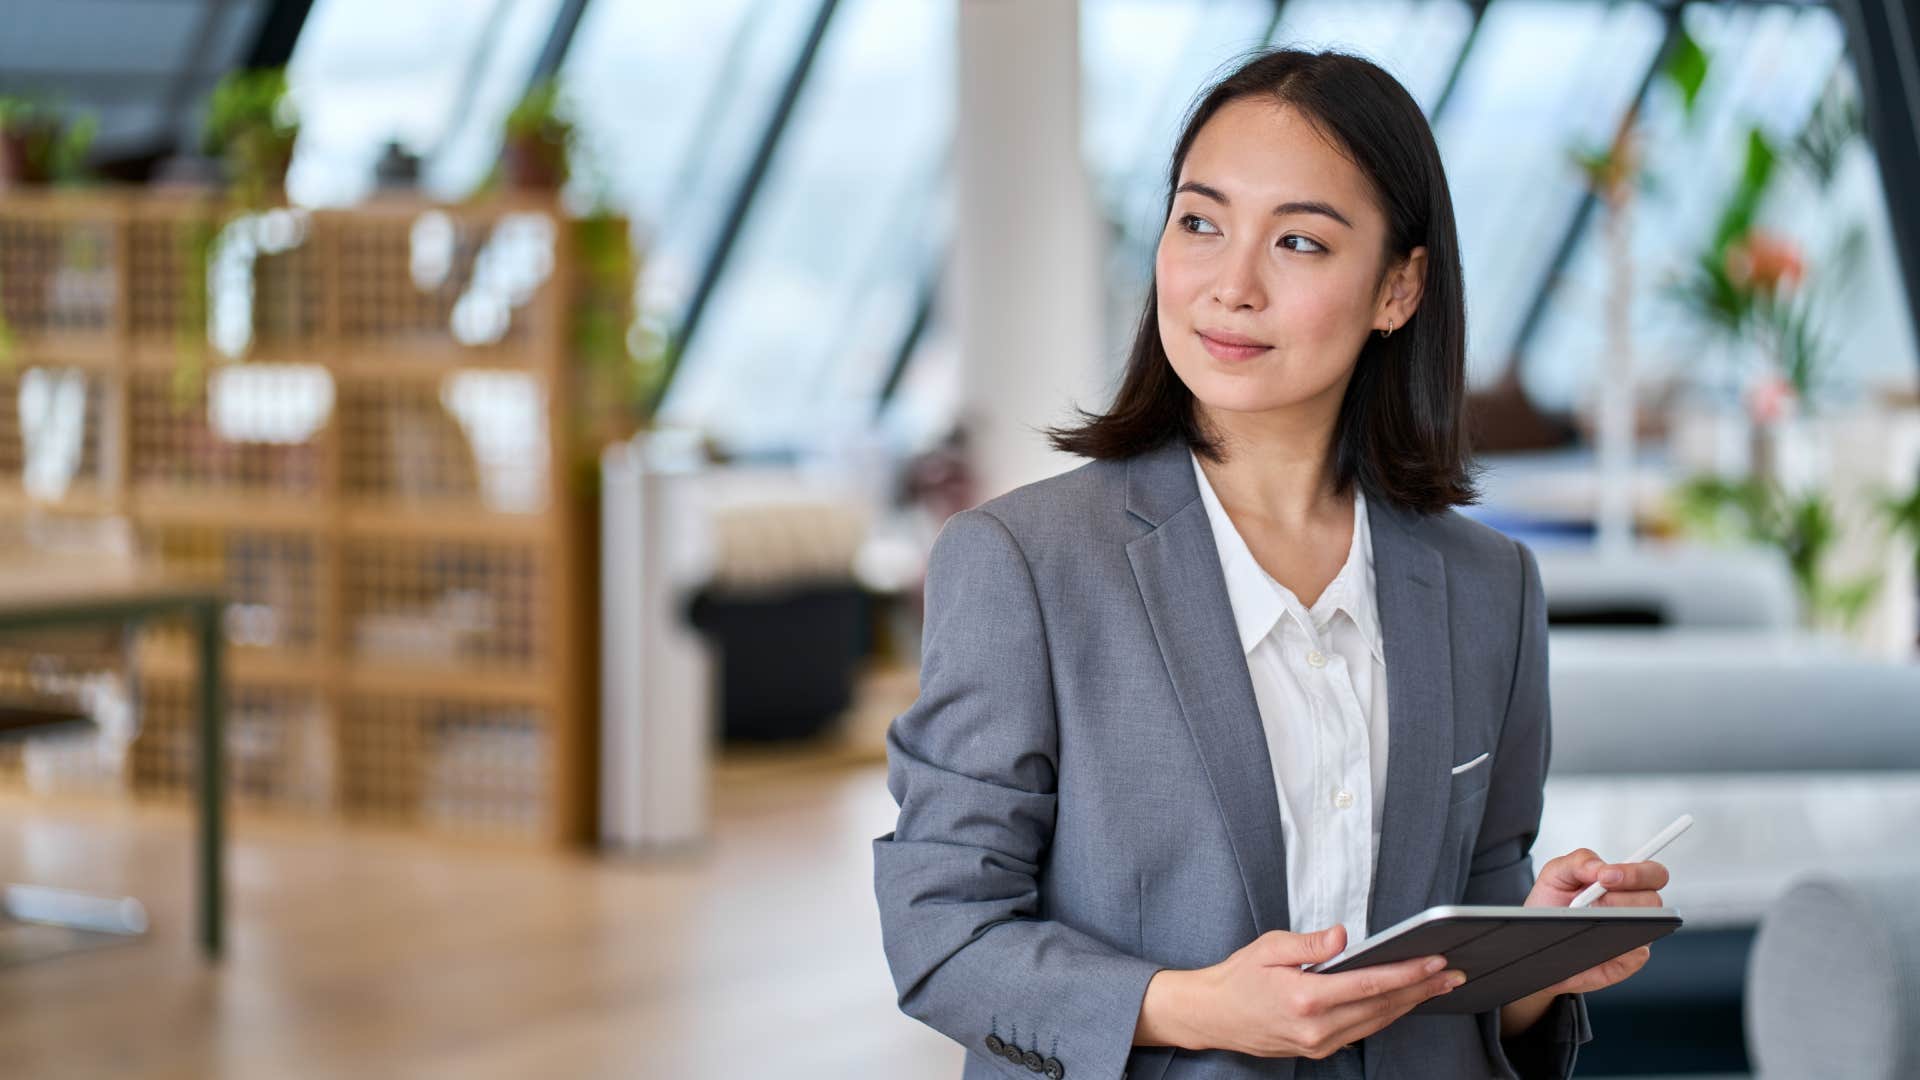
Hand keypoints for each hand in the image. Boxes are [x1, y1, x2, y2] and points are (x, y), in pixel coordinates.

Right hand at [1139, 925, 1465, 1058]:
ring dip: (1410, 1003)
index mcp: (1306, 998)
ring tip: (1437, 985)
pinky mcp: (1319, 1050)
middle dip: (1421, 989)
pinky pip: (1362, 1031)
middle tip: (1452, 973)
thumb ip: (1310, 943)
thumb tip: (1345, 935)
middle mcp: (1317, 1028)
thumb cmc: (1239, 976)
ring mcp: (1319, 1044)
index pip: (1370, 984)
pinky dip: (1386, 1014)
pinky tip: (1402, 1001)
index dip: (1407, 973)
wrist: (1213, 1016)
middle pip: (1382, 1006)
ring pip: (1376, 1022)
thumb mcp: (1269, 947)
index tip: (1435, 961)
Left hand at [1521, 847, 1668, 995]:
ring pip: (1646, 929)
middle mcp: (1635, 910)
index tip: (1607, 876)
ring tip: (1587, 921)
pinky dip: (1614, 950)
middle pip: (1654, 902)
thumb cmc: (1552, 904)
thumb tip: (1601, 867)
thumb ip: (1580, 861)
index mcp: (1625, 884)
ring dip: (1616, 922)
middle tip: (1594, 901)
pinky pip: (1633, 959)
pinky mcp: (1624, 963)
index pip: (1653, 874)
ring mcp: (1633, 937)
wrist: (1534, 938)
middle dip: (1622, 898)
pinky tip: (1593, 944)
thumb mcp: (1556, 874)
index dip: (1637, 873)